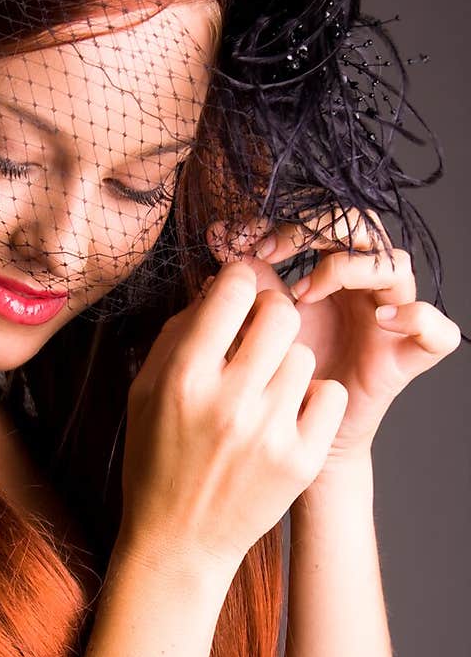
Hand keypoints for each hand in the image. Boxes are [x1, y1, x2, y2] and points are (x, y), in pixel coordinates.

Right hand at [119, 263, 348, 579]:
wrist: (178, 543)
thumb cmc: (157, 462)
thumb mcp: (145, 393)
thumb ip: (180, 335)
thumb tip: (220, 287)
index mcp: (183, 379)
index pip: (235, 290)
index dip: (239, 284)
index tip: (238, 297)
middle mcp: (228, 402)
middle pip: (281, 314)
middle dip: (271, 317)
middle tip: (261, 337)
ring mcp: (269, 433)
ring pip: (305, 356)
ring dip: (287, 365)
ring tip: (264, 394)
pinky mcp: (301, 460)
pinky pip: (331, 394)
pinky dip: (313, 400)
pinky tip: (288, 416)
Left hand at [206, 207, 462, 472]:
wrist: (291, 437)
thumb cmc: (278, 378)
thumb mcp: (256, 323)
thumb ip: (246, 281)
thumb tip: (218, 235)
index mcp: (332, 271)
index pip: (328, 219)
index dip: (291, 219)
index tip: (246, 239)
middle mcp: (365, 287)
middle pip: (364, 227)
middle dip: (315, 230)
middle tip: (272, 252)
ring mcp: (392, 318)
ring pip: (396, 265)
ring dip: (350, 267)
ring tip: (305, 293)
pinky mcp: (407, 358)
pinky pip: (438, 331)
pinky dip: (418, 318)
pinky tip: (382, 320)